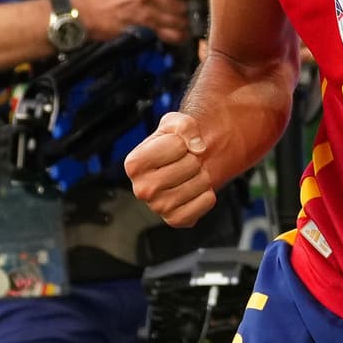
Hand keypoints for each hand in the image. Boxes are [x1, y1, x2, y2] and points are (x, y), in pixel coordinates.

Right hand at [72, 0, 203, 44]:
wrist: (85, 11)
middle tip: (197, 13)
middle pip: (181, 3)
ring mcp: (145, 9)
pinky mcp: (141, 24)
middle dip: (191, 11)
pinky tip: (178, 36)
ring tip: (189, 26)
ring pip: (175, 19)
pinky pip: (165, 31)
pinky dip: (174, 35)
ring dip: (184, 25)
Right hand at [125, 111, 216, 226]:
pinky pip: (207, 201)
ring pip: (201, 183)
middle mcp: (141, 189)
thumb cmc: (174, 144)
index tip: (174, 148)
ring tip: (188, 176)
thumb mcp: (175, 123)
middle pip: (191, 165)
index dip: (182, 142)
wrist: (181, 165)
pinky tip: (194, 191)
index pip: (178, 145)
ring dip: (202, 175)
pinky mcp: (176, 220)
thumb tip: (198, 147)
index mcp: (134, 164)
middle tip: (184, 163)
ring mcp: (158, 207)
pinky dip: (207, 193)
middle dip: (193, 159)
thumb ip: (186, 126)